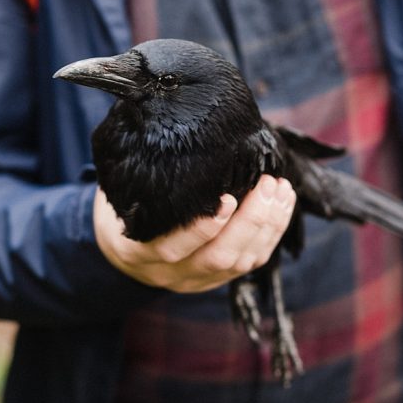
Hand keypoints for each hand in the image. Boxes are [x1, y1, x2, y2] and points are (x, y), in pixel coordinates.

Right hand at [93, 174, 295, 292]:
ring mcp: (194, 280)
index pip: (171, 247)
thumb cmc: (128, 205)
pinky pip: (250, 264)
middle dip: (250, 222)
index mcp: (137, 250)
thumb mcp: (119, 192)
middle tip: (269, 184)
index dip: (201, 228)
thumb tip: (159, 121)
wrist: (123, 247)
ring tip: (282, 191)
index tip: (228, 197)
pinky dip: (271, 235)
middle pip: (216, 258)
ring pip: (238, 264)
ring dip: (267, 226)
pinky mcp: (216, 280)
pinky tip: (283, 207)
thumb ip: (142, 175)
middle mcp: (167, 272)